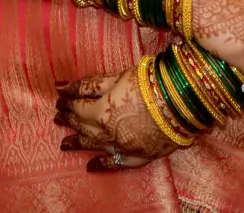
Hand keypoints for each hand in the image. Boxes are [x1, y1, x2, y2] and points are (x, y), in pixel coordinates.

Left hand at [55, 68, 178, 170]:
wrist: (185, 102)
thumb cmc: (151, 83)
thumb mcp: (117, 77)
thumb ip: (88, 85)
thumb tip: (61, 88)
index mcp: (102, 112)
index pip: (78, 107)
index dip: (67, 101)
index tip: (58, 98)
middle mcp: (108, 134)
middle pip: (83, 127)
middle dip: (69, 120)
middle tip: (58, 117)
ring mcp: (123, 147)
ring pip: (94, 147)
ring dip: (77, 143)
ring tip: (64, 143)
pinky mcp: (138, 156)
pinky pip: (115, 163)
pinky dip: (101, 165)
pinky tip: (89, 166)